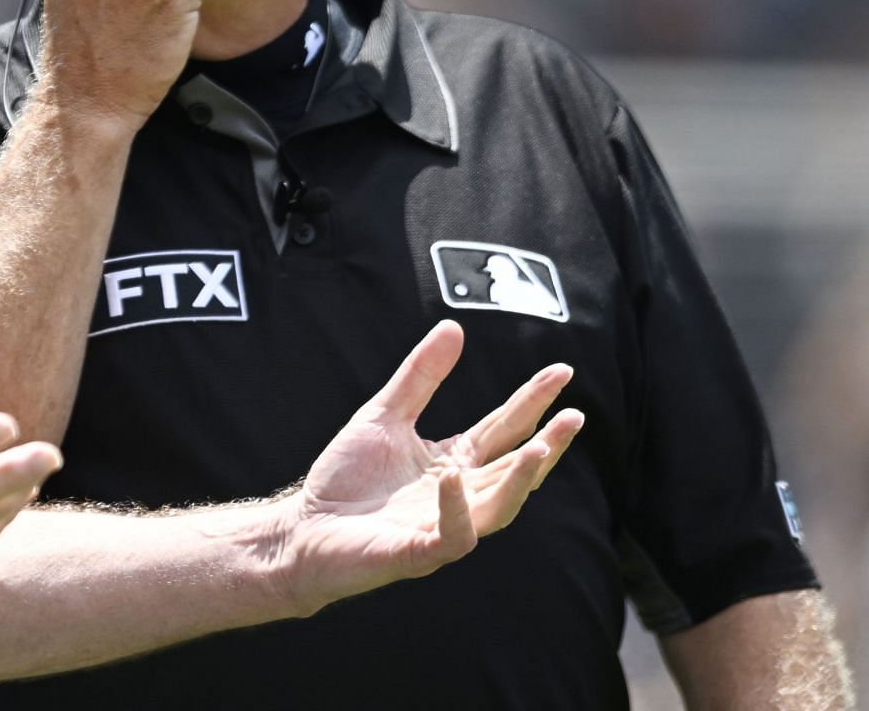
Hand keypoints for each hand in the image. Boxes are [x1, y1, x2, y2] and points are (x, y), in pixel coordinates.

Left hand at [272, 320, 583, 614]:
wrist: (304, 528)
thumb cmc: (346, 479)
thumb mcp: (384, 415)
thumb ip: (420, 376)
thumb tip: (454, 327)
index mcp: (454, 464)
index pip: (503, 430)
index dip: (532, 402)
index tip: (562, 370)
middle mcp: (458, 496)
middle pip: (515, 470)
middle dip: (548, 445)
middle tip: (575, 416)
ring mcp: (441, 526)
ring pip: (499, 508)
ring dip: (521, 480)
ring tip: (540, 448)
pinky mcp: (417, 553)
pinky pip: (451, 537)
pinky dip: (457, 511)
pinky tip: (454, 479)